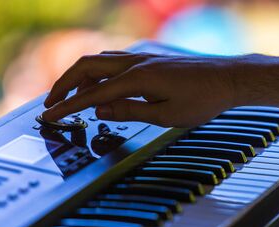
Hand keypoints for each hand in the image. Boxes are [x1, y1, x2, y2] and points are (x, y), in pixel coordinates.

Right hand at [42, 51, 242, 127]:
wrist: (228, 79)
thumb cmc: (203, 99)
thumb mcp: (166, 115)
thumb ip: (130, 111)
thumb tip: (99, 112)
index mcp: (137, 78)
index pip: (92, 94)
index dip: (68, 106)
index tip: (49, 116)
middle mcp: (135, 63)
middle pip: (86, 66)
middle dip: (64, 84)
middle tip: (51, 103)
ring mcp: (143, 58)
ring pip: (99, 60)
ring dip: (80, 76)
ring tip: (71, 95)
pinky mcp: (150, 60)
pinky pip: (114, 61)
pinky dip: (98, 71)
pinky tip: (99, 83)